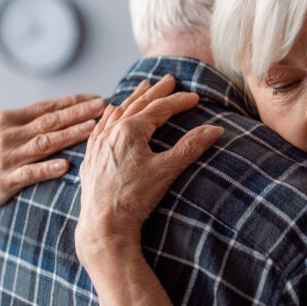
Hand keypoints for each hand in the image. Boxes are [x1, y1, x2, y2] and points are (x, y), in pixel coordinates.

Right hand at [0, 94, 105, 218]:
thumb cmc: (2, 154)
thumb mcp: (11, 132)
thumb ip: (35, 122)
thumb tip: (73, 109)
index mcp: (9, 119)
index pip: (47, 107)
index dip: (73, 102)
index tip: (96, 98)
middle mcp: (6, 135)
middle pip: (49, 121)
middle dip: (78, 113)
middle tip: (102, 107)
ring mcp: (6, 157)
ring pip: (44, 144)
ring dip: (70, 135)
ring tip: (92, 128)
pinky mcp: (5, 180)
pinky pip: (30, 173)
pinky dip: (48, 169)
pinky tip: (66, 165)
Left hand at [75, 75, 222, 268]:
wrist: (103, 225)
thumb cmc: (134, 198)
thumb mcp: (167, 170)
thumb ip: (190, 147)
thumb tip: (215, 130)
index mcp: (130, 131)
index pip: (159, 109)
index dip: (179, 101)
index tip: (195, 97)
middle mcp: (111, 132)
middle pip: (137, 104)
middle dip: (155, 92)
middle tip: (169, 80)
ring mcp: (98, 145)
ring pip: (117, 113)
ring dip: (132, 99)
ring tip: (141, 88)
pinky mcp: (91, 158)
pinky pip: (100, 127)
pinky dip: (109, 116)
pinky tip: (109, 113)